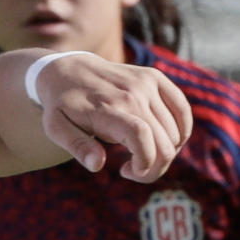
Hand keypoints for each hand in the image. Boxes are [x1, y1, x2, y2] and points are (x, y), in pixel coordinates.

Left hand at [35, 55, 191, 181]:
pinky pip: (182, 111)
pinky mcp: (155, 78)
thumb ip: (77, 146)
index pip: (141, 136)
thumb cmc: (61, 105)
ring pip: (175, 131)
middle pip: (164, 141)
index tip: (129, 172)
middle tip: (134, 172)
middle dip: (154, 167)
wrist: (67, 68)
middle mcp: (132, 93)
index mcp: (108, 107)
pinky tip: (163, 143)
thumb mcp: (56, 128)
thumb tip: (97, 165)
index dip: (145, 162)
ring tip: (141, 156)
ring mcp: (146, 83)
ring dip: (165, 153)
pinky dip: (180, 133)